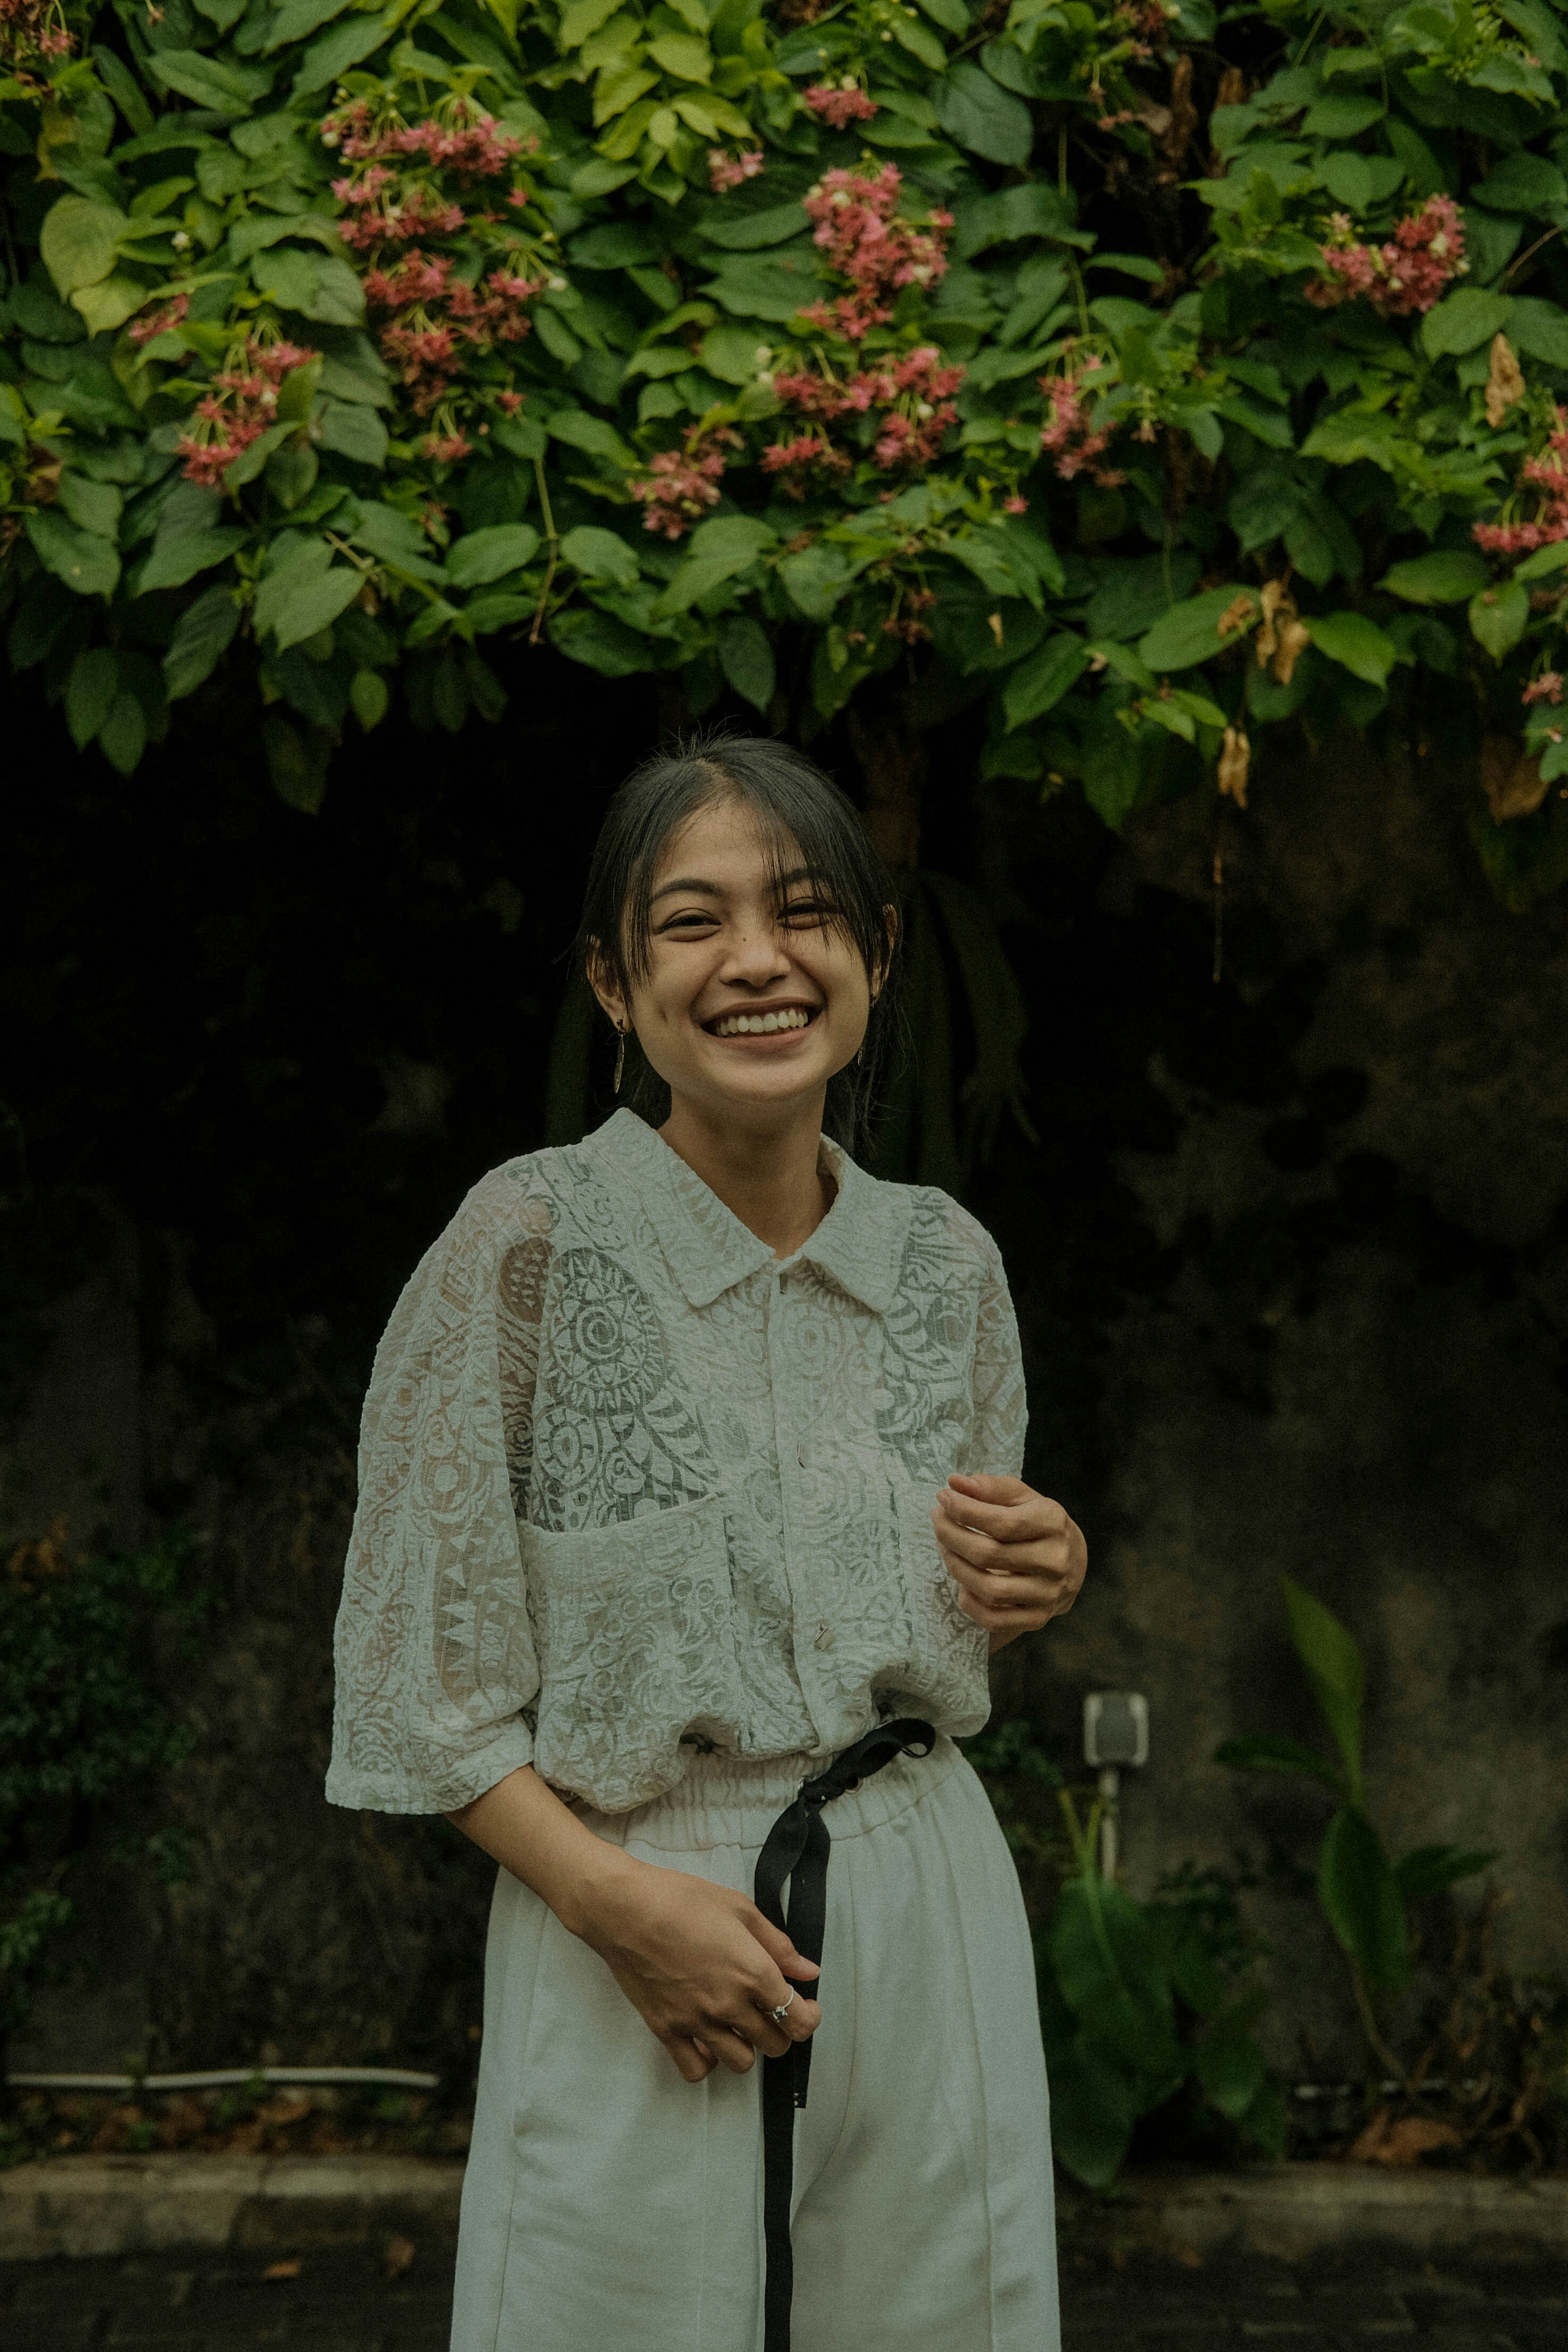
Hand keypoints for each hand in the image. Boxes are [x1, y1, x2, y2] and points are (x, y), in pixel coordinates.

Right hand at [575, 1852, 822, 2083]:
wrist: (624, 1909)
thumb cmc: (682, 1899)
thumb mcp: (740, 1909)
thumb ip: (778, 1945)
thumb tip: (808, 1972)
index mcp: (753, 1973)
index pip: (799, 2019)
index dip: (809, 2017)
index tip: (806, 2006)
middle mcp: (729, 2005)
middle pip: (775, 2044)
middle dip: (781, 2029)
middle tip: (770, 2009)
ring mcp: (697, 2022)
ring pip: (742, 2062)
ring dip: (748, 2045)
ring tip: (739, 2022)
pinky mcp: (667, 2030)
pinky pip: (697, 2070)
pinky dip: (708, 2060)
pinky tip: (707, 2037)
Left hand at [931, 1472, 1086, 1652]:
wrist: (1072, 1563)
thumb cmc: (1039, 1524)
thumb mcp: (1022, 1497)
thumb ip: (990, 1488)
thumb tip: (955, 1483)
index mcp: (1053, 1524)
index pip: (1001, 1522)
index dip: (964, 1510)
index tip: (943, 1498)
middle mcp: (1055, 1561)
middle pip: (989, 1554)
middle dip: (952, 1535)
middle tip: (937, 1520)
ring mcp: (1048, 1594)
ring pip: (989, 1589)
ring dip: (956, 1567)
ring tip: (945, 1547)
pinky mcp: (1038, 1619)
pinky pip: (994, 1619)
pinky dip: (970, 1603)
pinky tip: (962, 1583)